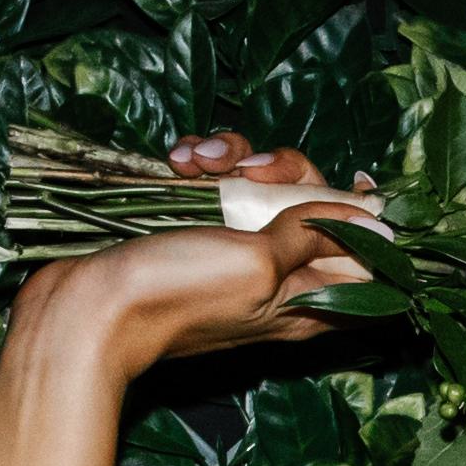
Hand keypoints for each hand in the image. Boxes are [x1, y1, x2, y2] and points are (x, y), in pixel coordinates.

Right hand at [35, 138, 371, 375]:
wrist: (88, 306)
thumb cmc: (175, 294)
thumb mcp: (257, 266)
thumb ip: (314, 239)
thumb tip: (377, 223)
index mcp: (307, 297)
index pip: (365, 258)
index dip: (368, 216)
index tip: (361, 179)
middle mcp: (277, 273)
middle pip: (315, 204)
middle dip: (286, 171)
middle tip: (252, 170)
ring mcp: (234, 248)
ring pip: (261, 182)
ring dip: (232, 158)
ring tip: (195, 163)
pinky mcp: (195, 226)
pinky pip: (216, 182)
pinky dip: (200, 164)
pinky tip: (178, 162)